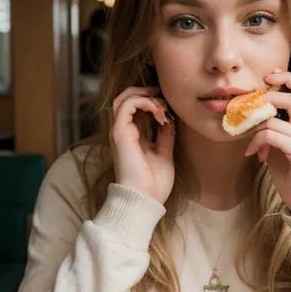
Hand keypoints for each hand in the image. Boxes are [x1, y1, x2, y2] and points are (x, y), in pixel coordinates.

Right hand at [110, 86, 175, 204]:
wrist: (145, 199)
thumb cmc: (154, 184)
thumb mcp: (164, 154)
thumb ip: (165, 137)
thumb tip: (170, 122)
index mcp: (133, 137)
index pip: (135, 109)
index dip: (151, 101)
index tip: (168, 107)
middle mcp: (124, 132)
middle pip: (125, 99)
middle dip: (144, 92)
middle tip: (162, 96)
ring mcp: (120, 131)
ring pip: (123, 98)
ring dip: (145, 96)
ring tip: (161, 105)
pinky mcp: (120, 133)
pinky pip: (127, 105)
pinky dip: (144, 102)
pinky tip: (158, 111)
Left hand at [244, 71, 290, 215]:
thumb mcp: (282, 146)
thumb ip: (273, 128)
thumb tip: (250, 115)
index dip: (288, 76)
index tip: (268, 76)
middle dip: (267, 98)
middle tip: (249, 108)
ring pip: (275, 119)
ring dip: (255, 129)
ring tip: (250, 143)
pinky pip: (272, 136)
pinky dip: (257, 142)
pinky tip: (255, 155)